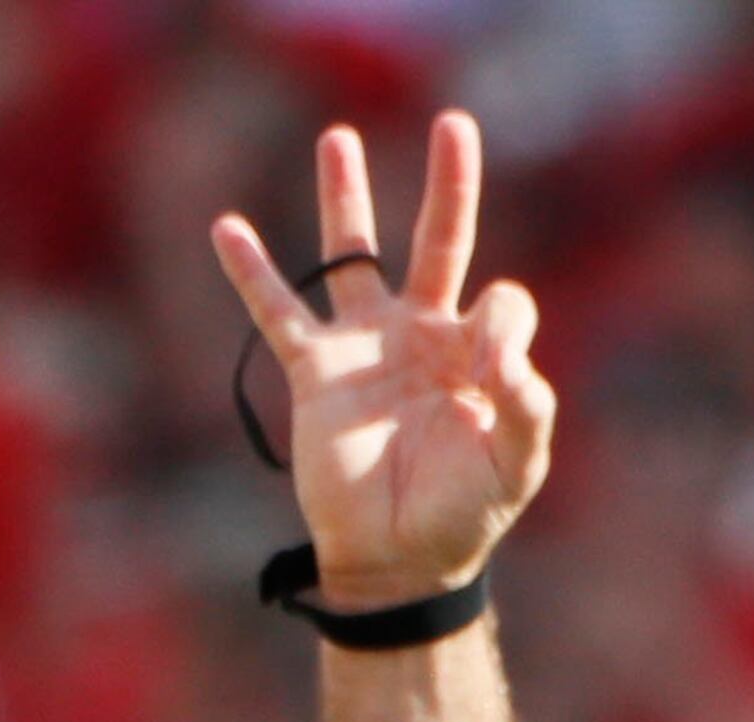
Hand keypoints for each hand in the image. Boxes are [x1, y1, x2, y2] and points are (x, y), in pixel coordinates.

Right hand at [211, 114, 553, 615]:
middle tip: (454, 123)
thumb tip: (502, 356)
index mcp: (477, 353)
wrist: (397, 565)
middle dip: (450, 183)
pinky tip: (227, 229)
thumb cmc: (462, 518)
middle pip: (441, 239)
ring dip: (347, 199)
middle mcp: (424, 335)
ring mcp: (367, 347)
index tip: (489, 377)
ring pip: (355, 256)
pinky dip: (252, 273)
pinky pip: (280, 313)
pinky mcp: (317, 373)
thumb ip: (526, 406)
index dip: (501, 326)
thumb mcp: (515, 466)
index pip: (501, 300)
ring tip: (338, 139)